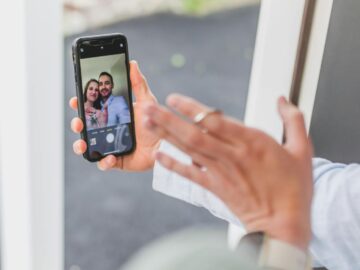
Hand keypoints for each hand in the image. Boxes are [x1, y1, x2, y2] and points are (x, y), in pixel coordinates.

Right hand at [70, 61, 159, 170]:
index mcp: (112, 115)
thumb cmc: (155, 123)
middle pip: (84, 127)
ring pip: (88, 147)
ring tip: (83, 145)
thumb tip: (132, 63)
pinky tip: (110, 158)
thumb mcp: (147, 101)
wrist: (165, 144)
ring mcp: (109, 146)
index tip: (75, 99)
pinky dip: (104, 162)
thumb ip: (139, 84)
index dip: (80, 104)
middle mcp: (107, 130)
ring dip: (81, 146)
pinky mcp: (116, 161)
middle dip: (76, 124)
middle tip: (78, 122)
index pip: (91, 108)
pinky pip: (104, 163)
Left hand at [143, 94, 312, 249]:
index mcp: (252, 141)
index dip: (191, 108)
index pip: (214, 119)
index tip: (172, 98)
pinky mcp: (216, 188)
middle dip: (167, 118)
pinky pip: (190, 174)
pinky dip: (173, 165)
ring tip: (147, 123)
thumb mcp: (302, 149)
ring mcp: (221, 172)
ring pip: (188, 149)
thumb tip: (282, 99)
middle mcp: (231, 154)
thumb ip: (293, 119)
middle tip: (146, 107)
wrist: (284, 224)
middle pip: (193, 133)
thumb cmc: (294, 188)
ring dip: (165, 135)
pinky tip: (158, 157)